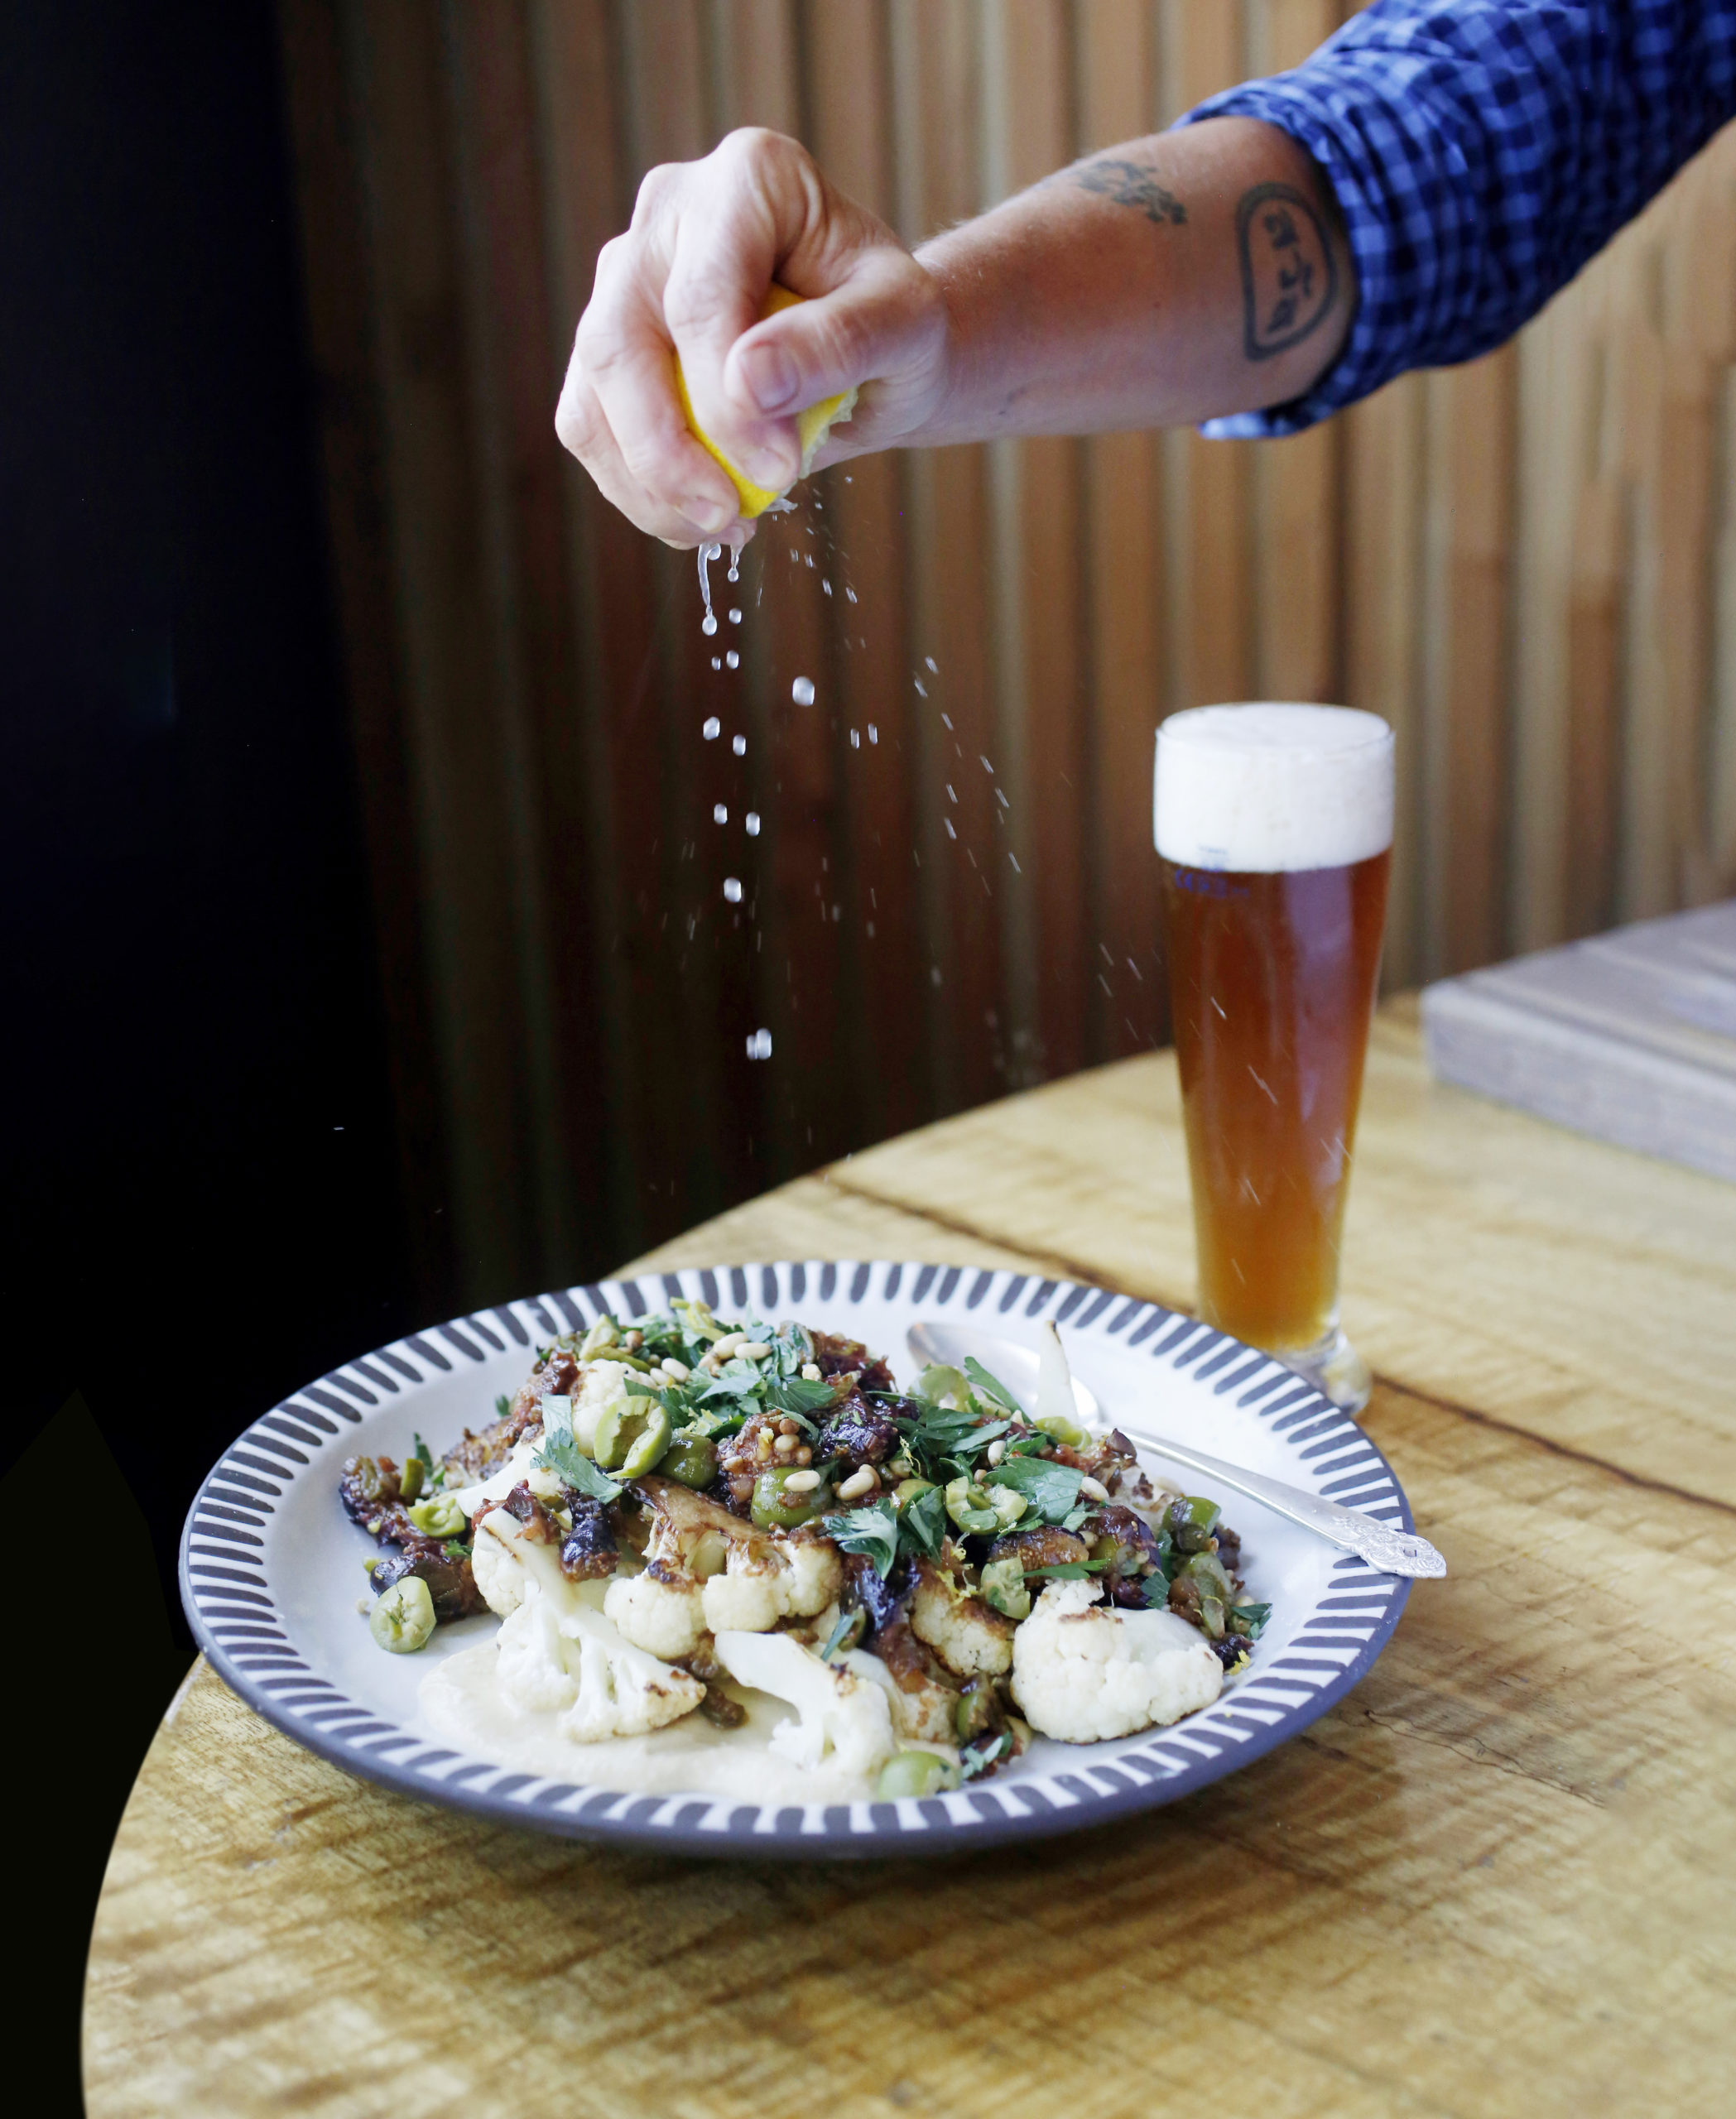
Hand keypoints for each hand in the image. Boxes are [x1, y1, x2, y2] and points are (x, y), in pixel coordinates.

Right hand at [556, 128, 948, 546]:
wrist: (876, 352)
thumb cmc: (893, 324)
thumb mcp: (903, 325)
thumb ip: (837, 342)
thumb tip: (746, 382)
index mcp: (749, 179)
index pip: (701, 297)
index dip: (726, 402)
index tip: (780, 472)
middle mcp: (669, 211)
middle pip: (620, 341)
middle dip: (669, 450)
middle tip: (732, 516)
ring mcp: (626, 277)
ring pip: (592, 393)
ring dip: (648, 484)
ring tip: (724, 526)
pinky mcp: (606, 345)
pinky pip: (589, 426)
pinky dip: (638, 490)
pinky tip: (700, 518)